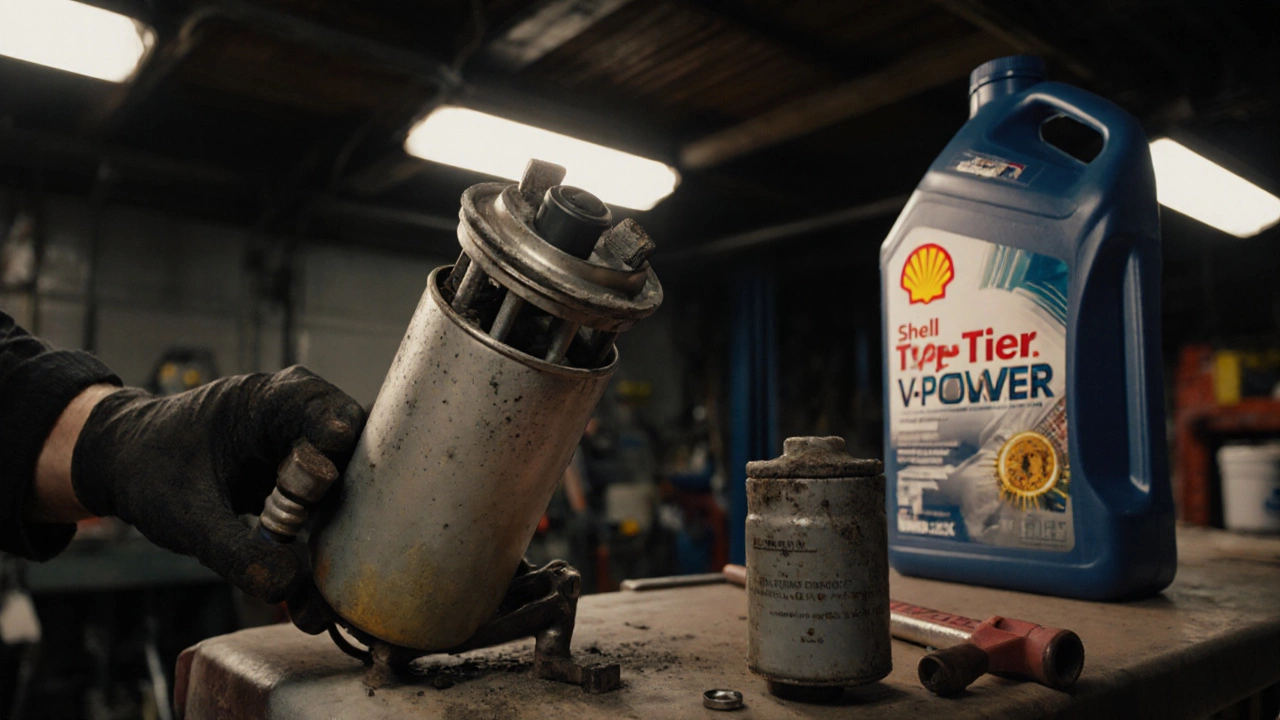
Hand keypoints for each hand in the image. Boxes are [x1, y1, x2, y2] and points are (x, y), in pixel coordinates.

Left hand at [71, 366, 365, 602]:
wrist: (123, 464)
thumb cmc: (149, 471)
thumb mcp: (187, 517)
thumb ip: (236, 552)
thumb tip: (291, 588)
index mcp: (267, 402)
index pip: (327, 411)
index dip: (335, 447)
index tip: (327, 482)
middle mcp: (297, 420)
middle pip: (352, 450)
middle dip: (343, 495)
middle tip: (311, 528)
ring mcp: (302, 451)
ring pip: (347, 482)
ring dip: (335, 527)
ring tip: (316, 573)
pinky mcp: (300, 483)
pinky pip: (327, 509)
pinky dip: (321, 545)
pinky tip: (310, 588)